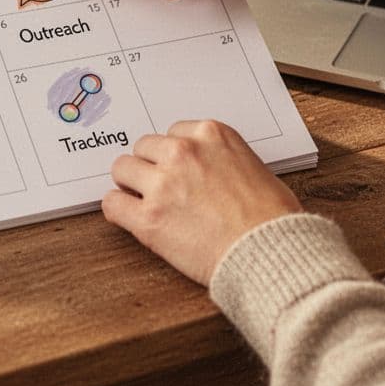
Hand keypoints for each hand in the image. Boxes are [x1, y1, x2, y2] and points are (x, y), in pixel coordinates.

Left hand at [103, 120, 302, 285]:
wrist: (271, 253)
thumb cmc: (272, 218)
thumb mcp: (253, 167)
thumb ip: (219, 158)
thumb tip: (201, 169)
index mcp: (211, 134)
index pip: (173, 132)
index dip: (174, 155)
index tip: (178, 169)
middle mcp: (183, 152)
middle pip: (143, 147)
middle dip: (150, 167)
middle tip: (160, 188)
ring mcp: (162, 184)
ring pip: (122, 169)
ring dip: (131, 185)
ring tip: (145, 202)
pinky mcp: (148, 218)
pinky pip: (112, 204)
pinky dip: (118, 210)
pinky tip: (129, 217)